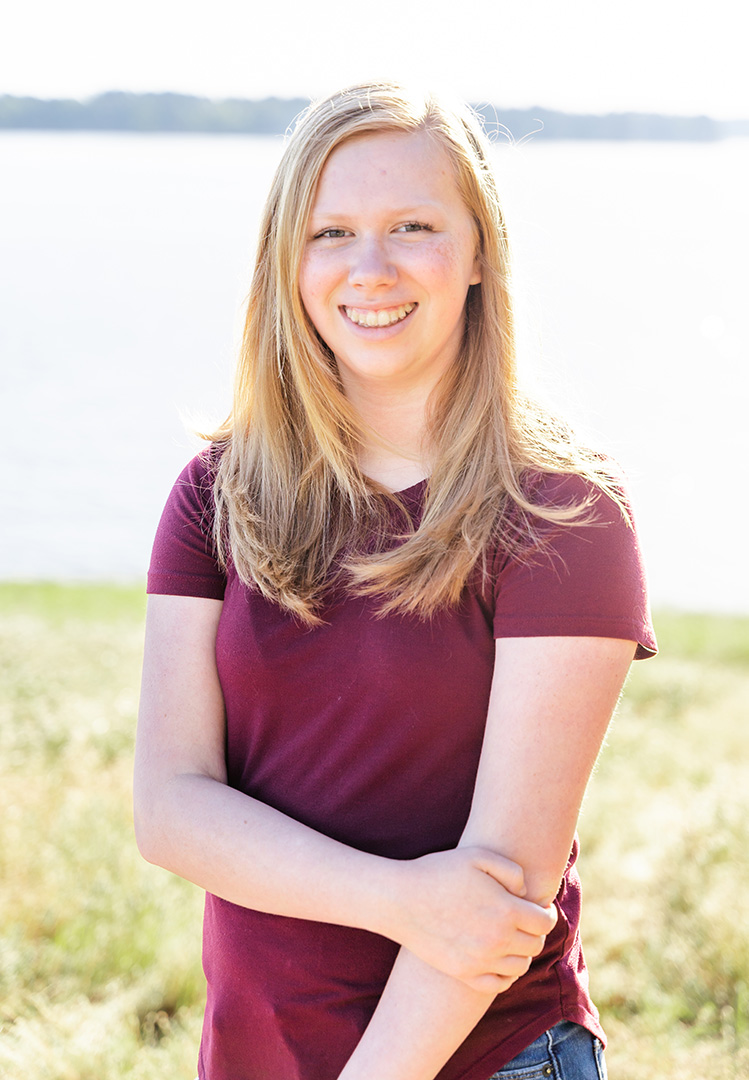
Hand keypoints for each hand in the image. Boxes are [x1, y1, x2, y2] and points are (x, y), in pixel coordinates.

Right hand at [384, 846, 557, 993]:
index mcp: (506, 910)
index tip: (538, 908)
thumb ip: (511, 870)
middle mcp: (498, 940)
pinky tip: (497, 959)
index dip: (546, 914)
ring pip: (520, 966)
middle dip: (534, 932)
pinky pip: (499, 984)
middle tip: (522, 921)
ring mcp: (481, 961)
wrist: (400, 900)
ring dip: (521, 952)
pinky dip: (505, 974)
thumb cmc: (438, 871)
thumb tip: (525, 891)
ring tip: (509, 938)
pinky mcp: (464, 974)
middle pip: (535, 945)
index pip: (545, 922)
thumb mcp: (477, 856)